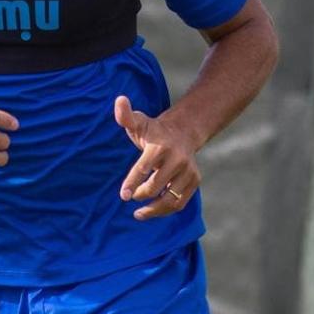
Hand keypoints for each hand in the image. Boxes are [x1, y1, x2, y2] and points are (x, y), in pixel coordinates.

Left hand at [114, 96, 200, 220]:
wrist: (182, 133)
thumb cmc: (153, 131)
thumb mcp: (138, 122)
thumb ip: (125, 115)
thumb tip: (119, 99)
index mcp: (160, 147)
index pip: (143, 169)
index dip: (131, 184)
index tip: (123, 196)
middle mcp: (177, 160)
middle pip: (155, 186)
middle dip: (140, 194)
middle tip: (130, 196)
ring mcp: (188, 171)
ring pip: (170, 199)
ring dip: (154, 210)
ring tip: (139, 214)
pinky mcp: (194, 181)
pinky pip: (180, 202)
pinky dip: (166, 210)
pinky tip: (153, 211)